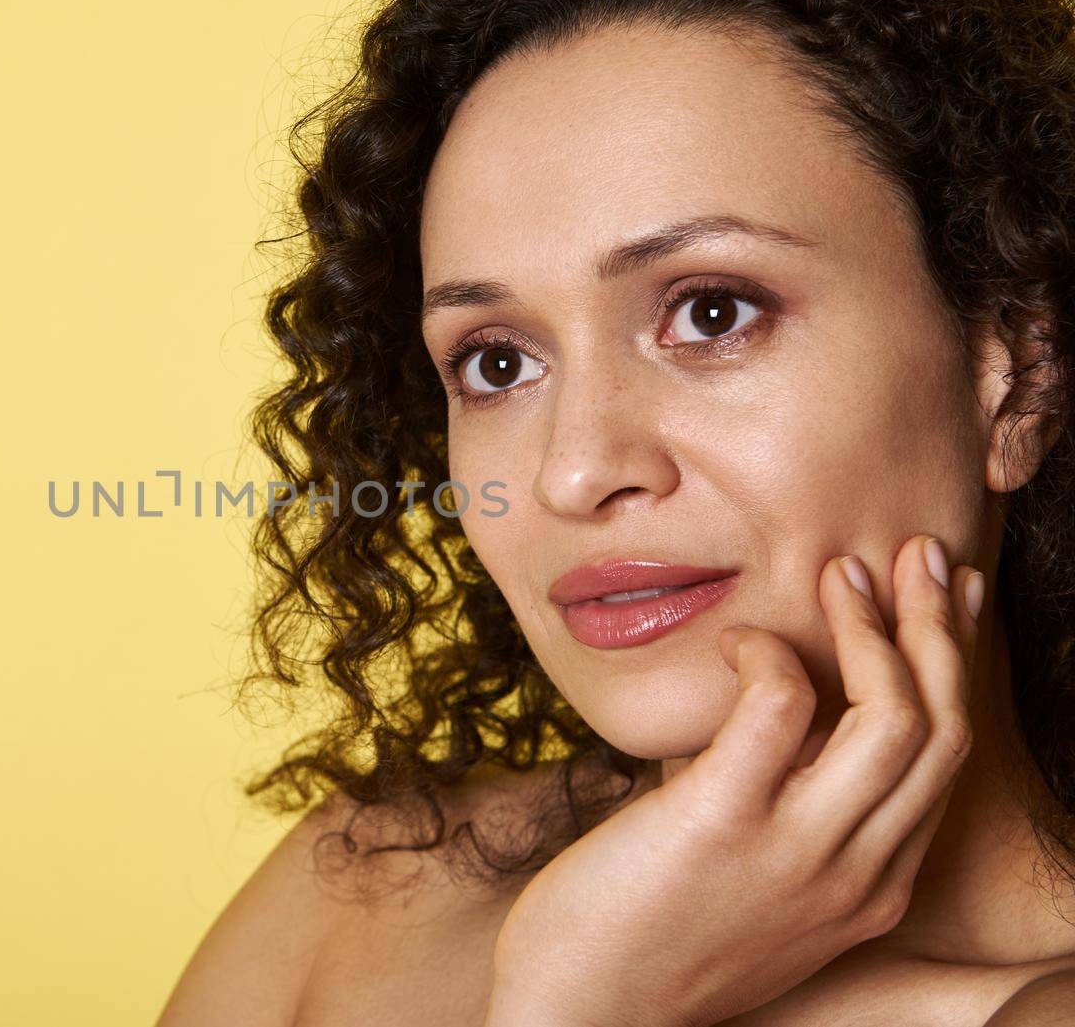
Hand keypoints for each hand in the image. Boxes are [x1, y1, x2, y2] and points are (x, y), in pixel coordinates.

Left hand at [482, 533, 982, 1026]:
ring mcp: (795, 852)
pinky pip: (780, 706)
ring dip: (875, 626)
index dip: (952, 667)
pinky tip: (739, 640)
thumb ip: (782, 814)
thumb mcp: (750, 885)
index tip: (945, 604)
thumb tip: (774, 717)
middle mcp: (853, 874)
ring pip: (893, 717)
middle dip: (940, 627)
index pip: (944, 762)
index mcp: (869, 888)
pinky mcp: (721, 821)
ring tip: (840, 572)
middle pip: (940, 729)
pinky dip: (769, 654)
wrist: (583, 1016)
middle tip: (919, 555)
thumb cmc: (647, 938)